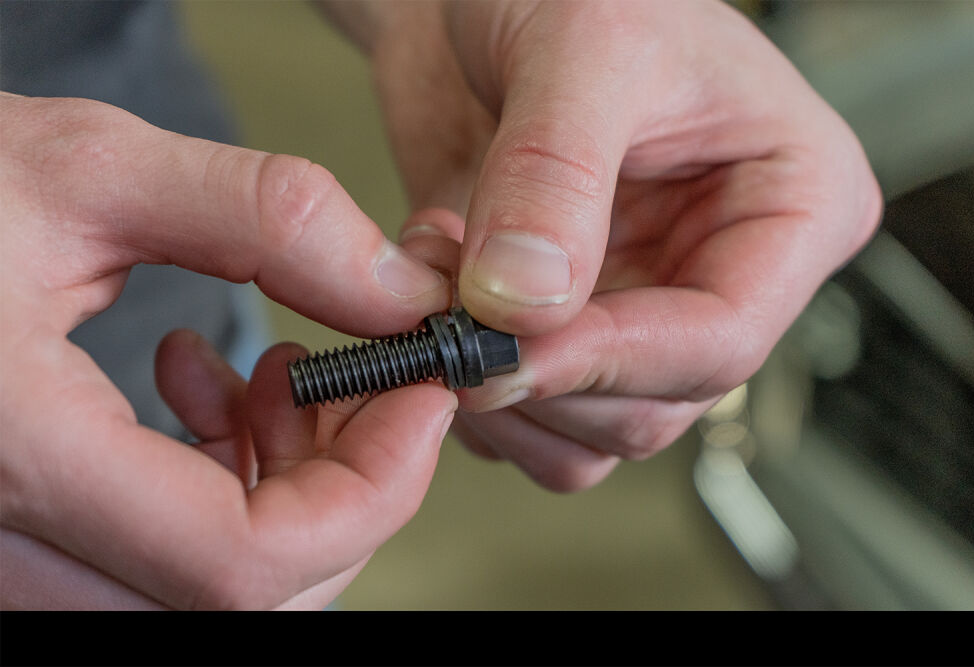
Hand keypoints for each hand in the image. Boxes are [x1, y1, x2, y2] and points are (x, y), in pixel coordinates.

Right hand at [0, 93, 455, 608]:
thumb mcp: (84, 167)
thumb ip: (261, 219)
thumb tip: (399, 287)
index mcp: (14, 459)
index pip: (243, 567)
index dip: (373, 491)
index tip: (424, 392)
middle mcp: (1, 544)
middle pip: (247, 594)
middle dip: (348, 483)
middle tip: (362, 370)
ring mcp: (8, 553)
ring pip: (211, 585)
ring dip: (291, 484)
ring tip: (279, 368)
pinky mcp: (22, 530)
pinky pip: (159, 555)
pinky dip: (225, 484)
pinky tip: (206, 386)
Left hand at [335, 0, 881, 489]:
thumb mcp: (581, 47)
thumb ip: (555, 174)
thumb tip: (528, 299)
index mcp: (789, 205)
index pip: (725, 335)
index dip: (615, 360)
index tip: (514, 350)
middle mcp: (721, 270)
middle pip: (655, 402)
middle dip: (545, 379)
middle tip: (452, 326)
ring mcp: (641, 305)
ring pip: (591, 430)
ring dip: (499, 389)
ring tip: (439, 289)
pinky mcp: (569, 326)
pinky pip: (532, 415)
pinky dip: (471, 384)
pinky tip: (435, 301)